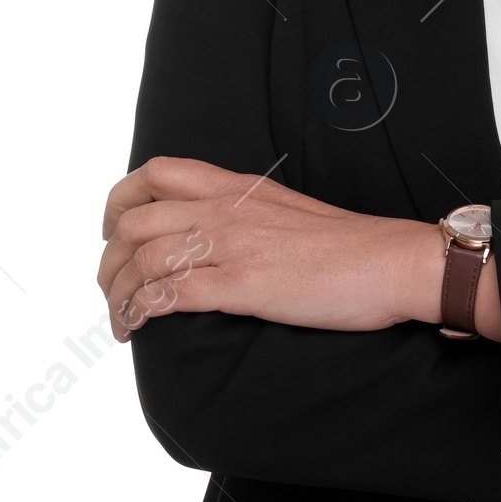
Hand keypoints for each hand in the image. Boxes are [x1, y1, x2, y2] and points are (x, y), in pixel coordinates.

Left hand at [96, 155, 442, 341]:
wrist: (392, 261)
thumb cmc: (350, 246)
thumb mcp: (288, 211)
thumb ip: (247, 215)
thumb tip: (212, 238)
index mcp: (239, 187)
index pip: (156, 172)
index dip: (120, 202)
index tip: (116, 234)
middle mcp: (229, 208)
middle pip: (134, 221)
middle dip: (108, 261)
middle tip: (113, 290)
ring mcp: (235, 244)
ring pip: (142, 260)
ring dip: (118, 295)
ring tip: (122, 321)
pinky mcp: (244, 285)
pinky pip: (169, 294)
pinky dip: (141, 312)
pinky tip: (139, 328)